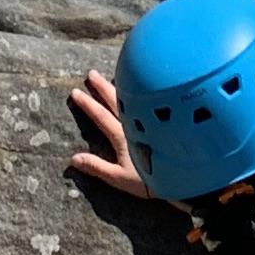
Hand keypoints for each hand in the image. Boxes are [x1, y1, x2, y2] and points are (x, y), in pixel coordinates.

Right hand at [67, 70, 153, 200]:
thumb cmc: (149, 180)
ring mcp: (150, 122)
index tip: (75, 92)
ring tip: (114, 75)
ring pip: (132, 99)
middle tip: (90, 74)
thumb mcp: (119, 178)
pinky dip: (140, 94)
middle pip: (116, 101)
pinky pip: (149, 102)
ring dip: (120, 87)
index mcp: (123, 136)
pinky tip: (142, 88)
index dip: (87, 104)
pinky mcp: (163, 123)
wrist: (182, 178)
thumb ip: (97, 167)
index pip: (101, 116)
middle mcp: (135, 124)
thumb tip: (73, 159)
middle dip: (101, 88)